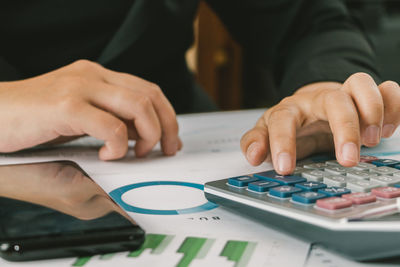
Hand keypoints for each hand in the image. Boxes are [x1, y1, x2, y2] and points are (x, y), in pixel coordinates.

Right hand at [0, 60, 181, 158]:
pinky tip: (108, 156)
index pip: (148, 89)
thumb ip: (109, 118)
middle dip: (167, 126)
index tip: (171, 138)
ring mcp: (80, 87)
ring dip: (149, 135)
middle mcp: (93, 75)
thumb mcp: (80, 115)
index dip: (167, 115)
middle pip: (150, 95)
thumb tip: (140, 134)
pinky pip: (110, 125)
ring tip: (138, 153)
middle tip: (167, 149)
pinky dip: (118, 145)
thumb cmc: (32, 118)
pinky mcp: (66, 106)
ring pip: (138, 106)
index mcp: (98, 75)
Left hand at [241, 73, 399, 174]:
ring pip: (363, 84)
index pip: (282, 120)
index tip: (285, 168)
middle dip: (344, 128)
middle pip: (333, 100)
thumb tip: (254, 156)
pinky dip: (395, 107)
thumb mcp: (268, 132)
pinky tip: (387, 130)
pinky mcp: (368, 98)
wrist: (311, 107)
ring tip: (372, 140)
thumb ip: (256, 142)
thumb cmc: (292, 123)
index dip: (282, 142)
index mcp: (290, 109)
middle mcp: (318, 98)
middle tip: (348, 159)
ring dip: (373, 111)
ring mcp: (345, 94)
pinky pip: (390, 91)